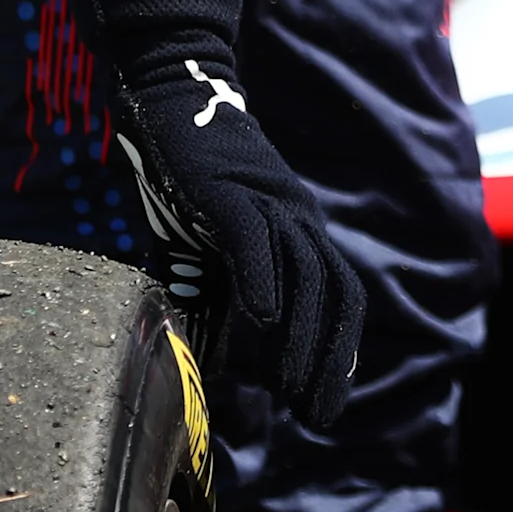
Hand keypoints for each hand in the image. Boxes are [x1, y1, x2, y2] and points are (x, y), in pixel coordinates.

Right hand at [117, 63, 364, 428]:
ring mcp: (268, 199)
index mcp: (300, 230)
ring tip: (290, 388)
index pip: (338, 296)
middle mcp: (296, 216)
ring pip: (302, 271)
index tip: (326, 404)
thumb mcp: (216, 242)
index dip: (338, 351)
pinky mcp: (229, 188)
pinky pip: (254, 237)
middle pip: (332, 291)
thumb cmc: (190, 179)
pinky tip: (261, 319)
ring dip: (300, 335)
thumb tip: (224, 362)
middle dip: (327, 358)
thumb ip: (227, 290)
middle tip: (316, 414)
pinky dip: (261, 277)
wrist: (174, 96)